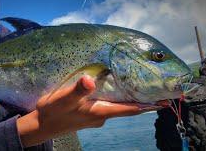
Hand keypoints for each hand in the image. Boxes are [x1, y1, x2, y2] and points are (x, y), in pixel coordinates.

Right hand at [17, 75, 163, 146]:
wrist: (41, 125)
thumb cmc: (52, 112)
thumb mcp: (64, 99)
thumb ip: (77, 90)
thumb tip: (89, 80)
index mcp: (99, 112)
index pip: (129, 109)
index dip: (147, 105)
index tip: (164, 102)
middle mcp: (101, 116)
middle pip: (126, 107)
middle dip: (142, 100)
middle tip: (156, 89)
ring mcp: (95, 116)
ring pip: (117, 105)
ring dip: (129, 98)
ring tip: (138, 85)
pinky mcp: (88, 114)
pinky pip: (107, 105)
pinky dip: (115, 97)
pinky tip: (112, 88)